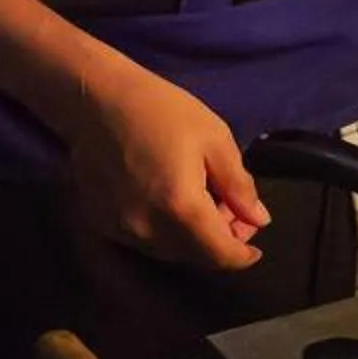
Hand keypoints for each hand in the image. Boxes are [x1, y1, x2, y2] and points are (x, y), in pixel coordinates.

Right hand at [57, 56, 269, 270]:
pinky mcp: (102, 223)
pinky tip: (172, 206)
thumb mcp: (215, 140)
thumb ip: (239, 186)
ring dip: (192, 240)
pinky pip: (143, 241)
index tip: (254, 249)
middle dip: (219, 243)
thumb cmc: (163, 111)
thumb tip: (259, 221)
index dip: (241, 257)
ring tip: (207, 207)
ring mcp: (121, 229)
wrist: (98, 101)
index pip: (219, 253)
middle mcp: (148, 229)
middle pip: (194, 255)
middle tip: (235, 214)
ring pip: (169, 251)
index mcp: (181, 208)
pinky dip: (165, 233)